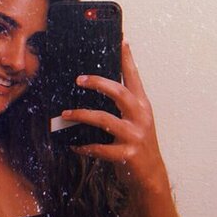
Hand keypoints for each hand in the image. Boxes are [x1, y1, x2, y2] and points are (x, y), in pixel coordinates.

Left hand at [63, 42, 168, 192]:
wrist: (151, 175)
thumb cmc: (138, 143)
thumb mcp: (136, 120)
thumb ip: (122, 105)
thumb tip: (95, 86)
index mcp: (142, 105)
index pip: (134, 77)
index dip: (128, 59)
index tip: (122, 40)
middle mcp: (141, 117)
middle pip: (119, 93)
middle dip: (98, 83)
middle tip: (79, 79)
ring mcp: (135, 136)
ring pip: (105, 120)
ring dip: (82, 116)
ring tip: (65, 114)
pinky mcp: (127, 155)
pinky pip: (100, 148)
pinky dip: (85, 146)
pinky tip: (74, 145)